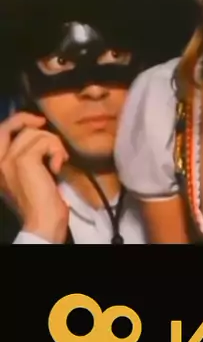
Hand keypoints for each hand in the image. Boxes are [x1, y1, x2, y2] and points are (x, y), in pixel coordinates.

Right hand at [0, 112, 69, 243]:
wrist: (41, 221)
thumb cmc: (39, 201)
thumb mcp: (26, 175)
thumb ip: (24, 155)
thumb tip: (37, 131)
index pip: (1, 132)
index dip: (18, 120)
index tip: (37, 122)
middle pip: (9, 125)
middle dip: (28, 119)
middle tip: (44, 124)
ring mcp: (9, 159)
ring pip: (35, 133)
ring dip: (53, 143)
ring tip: (57, 161)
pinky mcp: (24, 161)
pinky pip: (46, 142)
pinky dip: (57, 151)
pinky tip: (57, 167)